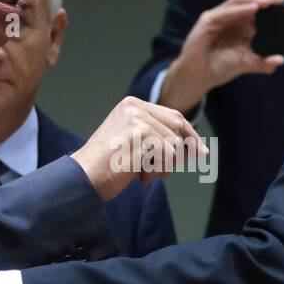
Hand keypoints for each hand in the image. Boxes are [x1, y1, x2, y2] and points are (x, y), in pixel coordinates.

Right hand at [71, 96, 206, 200]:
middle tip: (162, 171)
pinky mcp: (141, 135)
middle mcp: (135, 107)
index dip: (190, 135)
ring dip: (163, 166)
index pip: (173, 116)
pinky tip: (138, 175)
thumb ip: (160, 140)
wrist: (82, 178)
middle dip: (181, 152)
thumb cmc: (107, 166)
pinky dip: (157, 171)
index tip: (201, 152)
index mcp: (132, 105)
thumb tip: (199, 149)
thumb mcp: (135, 145)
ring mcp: (138, 120)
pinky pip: (168, 156)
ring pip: (175, 145)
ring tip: (141, 172)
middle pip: (178, 127)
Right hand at [157, 0, 283, 111]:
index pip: (257, 10)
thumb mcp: (245, 64)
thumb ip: (263, 63)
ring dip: (253, 0)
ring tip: (267, 2)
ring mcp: (219, 18)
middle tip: (278, 0)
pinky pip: (225, 12)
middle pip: (248, 1)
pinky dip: (239, 10)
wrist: (198, 77)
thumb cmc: (219, 68)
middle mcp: (231, 19)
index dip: (269, 5)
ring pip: (237, 1)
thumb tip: (281, 60)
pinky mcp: (208, 21)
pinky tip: (252, 9)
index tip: (283, 4)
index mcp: (240, 26)